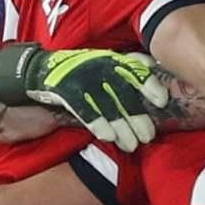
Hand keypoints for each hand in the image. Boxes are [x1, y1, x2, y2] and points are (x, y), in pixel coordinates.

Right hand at [0, 44, 162, 149]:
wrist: (42, 68)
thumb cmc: (82, 69)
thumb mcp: (104, 61)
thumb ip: (128, 66)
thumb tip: (155, 71)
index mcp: (111, 59)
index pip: (135, 70)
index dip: (150, 85)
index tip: (162, 101)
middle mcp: (98, 67)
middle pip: (124, 94)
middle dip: (137, 117)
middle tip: (148, 136)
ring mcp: (82, 79)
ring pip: (107, 106)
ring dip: (122, 128)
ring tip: (132, 145)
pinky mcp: (66, 91)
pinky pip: (85, 110)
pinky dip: (98, 123)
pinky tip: (109, 137)